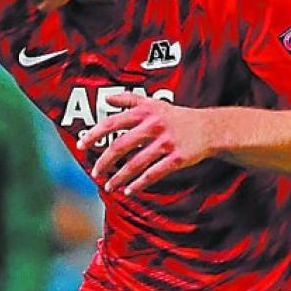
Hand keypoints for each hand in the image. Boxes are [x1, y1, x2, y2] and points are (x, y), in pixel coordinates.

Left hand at [81, 92, 217, 194]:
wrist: (210, 128)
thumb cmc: (176, 117)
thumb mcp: (154, 103)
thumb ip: (130, 100)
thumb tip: (107, 99)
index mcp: (145, 113)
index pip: (112, 123)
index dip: (94, 134)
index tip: (80, 145)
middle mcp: (153, 126)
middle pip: (120, 146)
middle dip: (104, 161)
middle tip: (95, 172)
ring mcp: (166, 143)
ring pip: (135, 164)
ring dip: (119, 177)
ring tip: (109, 186)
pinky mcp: (177, 158)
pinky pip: (153, 174)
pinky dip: (139, 184)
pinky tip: (128, 191)